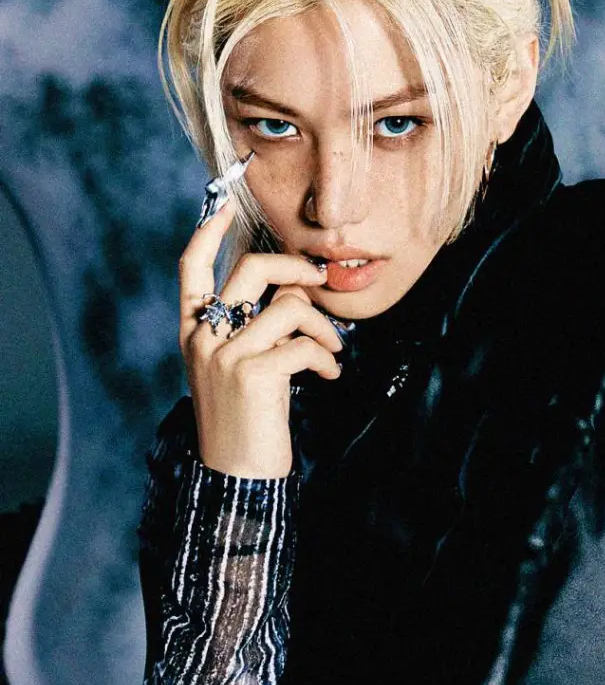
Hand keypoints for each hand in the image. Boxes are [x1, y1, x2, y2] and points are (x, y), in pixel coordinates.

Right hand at [178, 193, 345, 478]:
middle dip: (296, 267)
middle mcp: (203, 338)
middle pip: (251, 269)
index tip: (227, 206)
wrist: (235, 478)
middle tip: (321, 280)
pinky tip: (329, 376)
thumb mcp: (231, 373)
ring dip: (323, 326)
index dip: (208, 233)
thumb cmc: (243, 426)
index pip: (190, 269)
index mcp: (193, 333)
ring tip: (333, 351)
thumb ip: (245, 333)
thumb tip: (290, 297)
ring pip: (288, 306)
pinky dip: (327, 358)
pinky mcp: (254, 375)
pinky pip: (304, 343)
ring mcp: (226, 355)